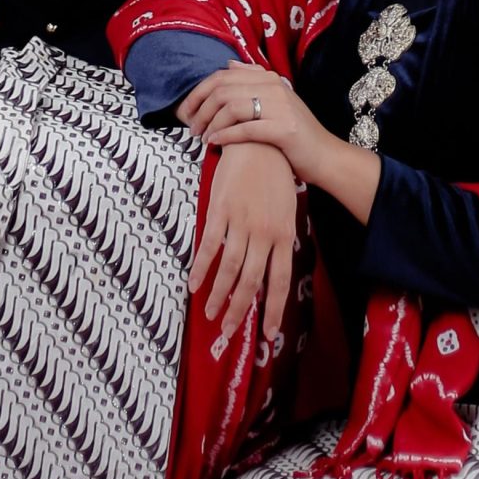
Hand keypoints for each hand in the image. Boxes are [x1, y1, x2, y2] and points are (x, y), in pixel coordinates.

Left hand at [179, 64, 335, 184]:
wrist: (325, 156)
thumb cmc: (295, 132)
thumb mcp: (276, 100)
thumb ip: (253, 81)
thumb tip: (229, 62)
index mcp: (270, 78)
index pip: (223, 75)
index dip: (199, 92)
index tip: (187, 110)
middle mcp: (275, 87)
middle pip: (223, 90)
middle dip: (200, 109)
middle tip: (191, 128)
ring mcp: (281, 107)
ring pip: (232, 107)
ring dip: (210, 123)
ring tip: (202, 137)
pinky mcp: (284, 129)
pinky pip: (246, 129)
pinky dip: (225, 135)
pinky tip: (215, 143)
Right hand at [188, 145, 298, 345]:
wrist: (259, 143)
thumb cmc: (275, 179)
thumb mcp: (285, 212)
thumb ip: (279, 242)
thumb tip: (273, 273)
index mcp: (284, 236)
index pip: (279, 282)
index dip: (272, 310)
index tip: (266, 335)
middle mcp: (264, 233)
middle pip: (251, 281)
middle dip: (238, 310)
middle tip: (227, 332)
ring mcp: (242, 222)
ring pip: (229, 268)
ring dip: (218, 295)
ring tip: (209, 314)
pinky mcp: (221, 210)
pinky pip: (210, 245)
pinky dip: (201, 268)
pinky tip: (193, 284)